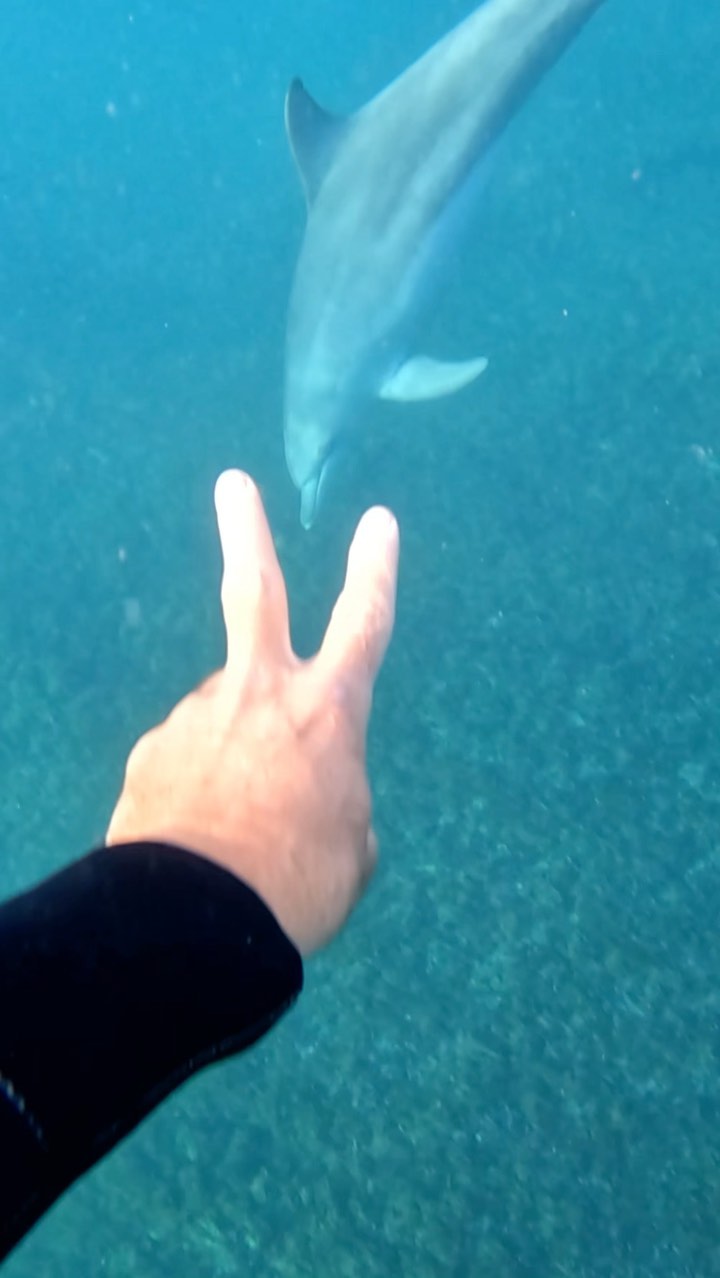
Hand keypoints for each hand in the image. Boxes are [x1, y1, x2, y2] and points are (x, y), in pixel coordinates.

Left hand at [106, 470, 398, 954]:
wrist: (197, 920)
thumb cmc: (300, 884)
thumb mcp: (353, 848)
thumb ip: (341, 801)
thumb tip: (316, 793)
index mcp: (329, 712)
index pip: (364, 624)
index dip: (375, 570)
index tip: (378, 521)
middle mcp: (261, 694)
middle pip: (255, 592)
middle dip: (248, 533)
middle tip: (233, 484)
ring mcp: (198, 715)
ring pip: (222, 712)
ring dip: (233, 751)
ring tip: (236, 825)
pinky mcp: (152, 750)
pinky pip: (185, 759)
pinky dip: (197, 786)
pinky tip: (198, 833)